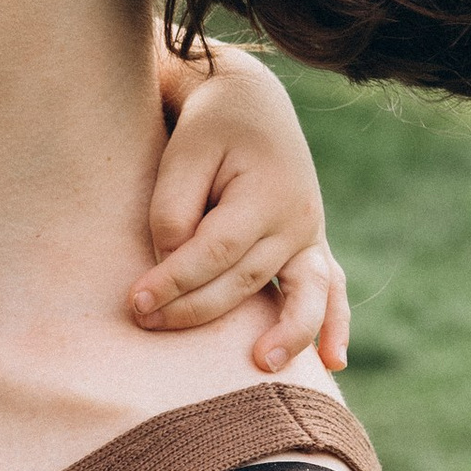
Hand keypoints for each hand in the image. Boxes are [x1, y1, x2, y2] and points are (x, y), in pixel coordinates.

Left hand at [135, 50, 348, 374]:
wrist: (251, 104)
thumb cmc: (208, 130)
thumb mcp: (184, 155)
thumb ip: (174, 210)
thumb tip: (171, 265)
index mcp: (265, 192)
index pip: (216, 251)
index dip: (175, 280)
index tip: (137, 301)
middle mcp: (297, 219)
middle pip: (246, 280)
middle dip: (194, 308)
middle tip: (145, 322)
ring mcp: (309, 235)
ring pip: (298, 294)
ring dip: (285, 334)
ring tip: (262, 366)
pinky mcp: (311, 246)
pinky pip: (332, 290)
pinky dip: (334, 324)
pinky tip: (333, 361)